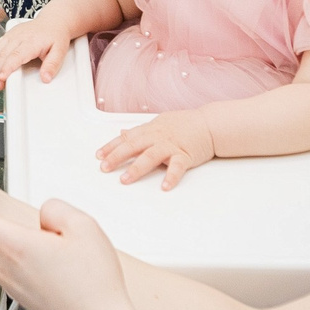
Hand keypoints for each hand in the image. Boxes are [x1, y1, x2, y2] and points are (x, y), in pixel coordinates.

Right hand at [0, 18, 74, 84]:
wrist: (53, 21)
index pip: (16, 55)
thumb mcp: (60, 51)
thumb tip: (46, 78)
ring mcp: (12, 34)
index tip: (2, 77)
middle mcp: (19, 36)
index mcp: (32, 41)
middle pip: (3, 54)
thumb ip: (52, 65)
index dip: (7, 67)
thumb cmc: (55, 36)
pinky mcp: (8, 34)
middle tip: (0, 85)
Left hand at [97, 111, 216, 190]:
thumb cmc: (186, 124)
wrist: (210, 124)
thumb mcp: (160, 122)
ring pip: (151, 156)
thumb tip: (122, 132)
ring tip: (125, 179)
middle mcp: (158, 137)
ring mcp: (171, 145)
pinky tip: (164, 187)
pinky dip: (171, 176)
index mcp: (151, 129)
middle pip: (134, 145)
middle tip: (104, 167)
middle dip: (117, 156)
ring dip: (137, 168)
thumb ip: (140, 130)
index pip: (127, 137)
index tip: (99, 155)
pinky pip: (177, 167)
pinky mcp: (186, 155)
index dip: (112, 146)